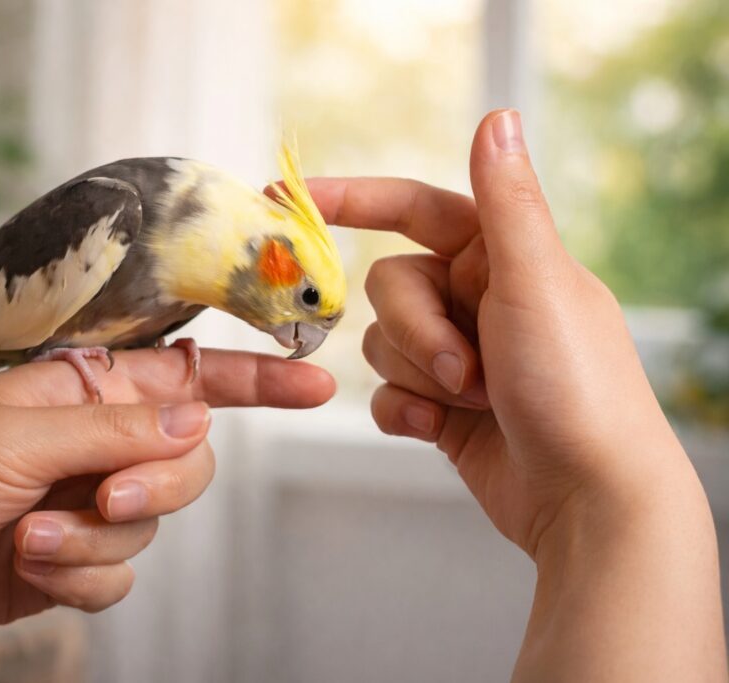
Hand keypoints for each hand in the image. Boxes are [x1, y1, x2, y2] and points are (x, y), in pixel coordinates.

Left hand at [0, 348, 333, 680]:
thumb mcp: (18, 434)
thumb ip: (115, 430)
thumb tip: (195, 422)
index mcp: (83, 390)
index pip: (186, 375)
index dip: (253, 378)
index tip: (312, 382)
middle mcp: (94, 442)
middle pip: (186, 459)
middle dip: (156, 484)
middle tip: (108, 495)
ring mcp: (86, 502)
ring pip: (153, 523)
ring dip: (96, 536)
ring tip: (31, 533)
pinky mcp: (71, 559)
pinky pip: (120, 574)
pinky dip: (80, 575)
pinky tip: (29, 563)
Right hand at [307, 110, 724, 679]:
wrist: (587, 500)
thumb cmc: (579, 387)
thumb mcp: (537, 282)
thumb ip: (506, 202)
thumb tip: (497, 117)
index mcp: (502, 255)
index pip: (413, 207)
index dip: (353, 198)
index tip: (293, 198)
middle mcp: (475, 298)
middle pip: (388, 285)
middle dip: (415, 330)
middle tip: (463, 367)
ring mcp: (456, 354)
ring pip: (381, 343)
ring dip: (417, 376)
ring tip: (471, 401)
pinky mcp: (441, 406)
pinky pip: (386, 394)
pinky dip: (406, 412)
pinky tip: (440, 430)